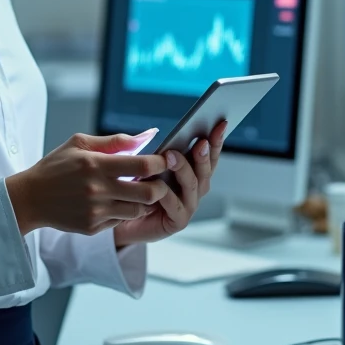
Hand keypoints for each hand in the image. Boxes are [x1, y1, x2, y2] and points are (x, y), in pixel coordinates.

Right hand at [5, 133, 170, 236]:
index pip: (143, 164)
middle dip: (160, 187)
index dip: (160, 163)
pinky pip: (120, 221)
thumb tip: (145, 137)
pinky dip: (122, 211)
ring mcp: (96, 211)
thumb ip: (114, 141)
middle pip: (148, 193)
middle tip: (158, 181)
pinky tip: (114, 202)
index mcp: (96, 165)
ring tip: (137, 192)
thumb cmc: (56, 166)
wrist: (30, 198)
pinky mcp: (92, 227)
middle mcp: (98, 190)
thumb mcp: (79, 143)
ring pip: (137, 210)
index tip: (164, 161)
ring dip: (143, 201)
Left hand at [113, 119, 226, 247]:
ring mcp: (188, 205)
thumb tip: (153, 132)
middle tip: (201, 141)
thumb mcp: (144, 165)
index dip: (216, 140)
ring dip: (184, 169)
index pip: (208, 155)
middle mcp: (194, 189)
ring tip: (172, 155)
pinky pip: (175, 205)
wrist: (124, 219)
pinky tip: (160, 185)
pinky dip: (168, 195)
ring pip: (192, 185)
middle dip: (204, 154)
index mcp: (191, 173)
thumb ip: (153, 152)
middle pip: (205, 170)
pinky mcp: (177, 221)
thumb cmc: (135, 189)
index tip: (221, 123)